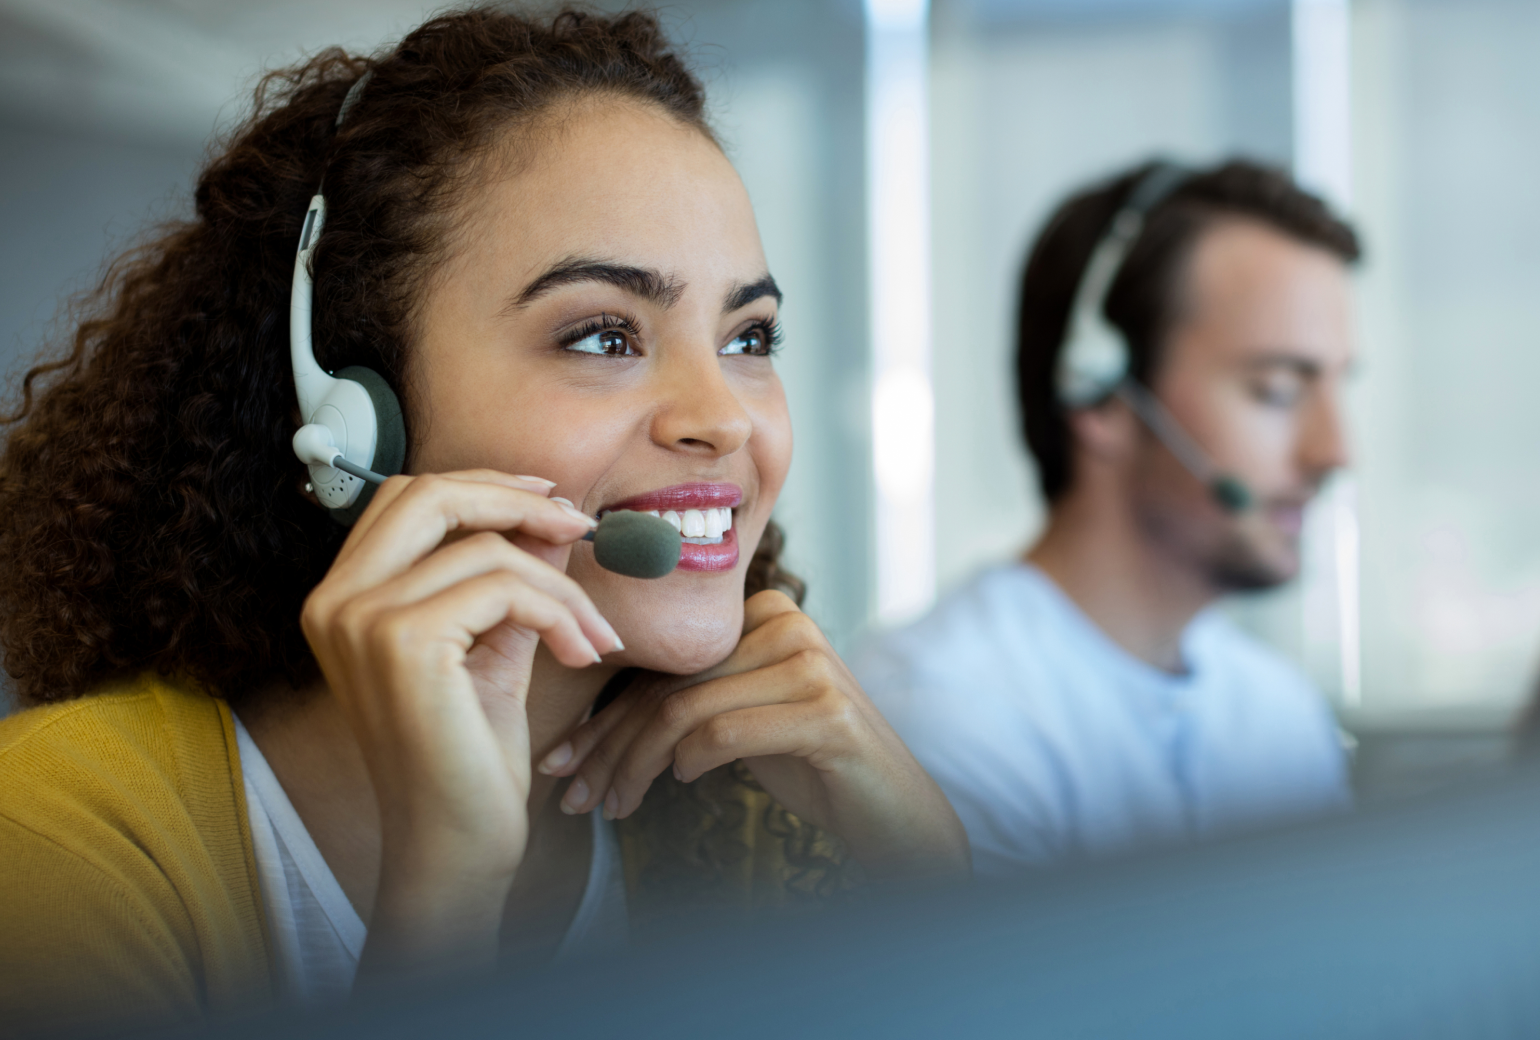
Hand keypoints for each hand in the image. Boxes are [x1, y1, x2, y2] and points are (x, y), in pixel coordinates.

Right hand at [300, 471, 623, 980]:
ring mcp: (361, 619)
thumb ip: (511, 579)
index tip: (550, 505)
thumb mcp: (493, 647)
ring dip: (561, 586)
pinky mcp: (402, 642)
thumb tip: (553, 518)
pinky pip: (506, 588)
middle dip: (516, 500)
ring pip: (487, 549)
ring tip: (595, 634)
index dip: (483, 487)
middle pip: (429, 493)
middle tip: (580, 528)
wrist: (455, 842)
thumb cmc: (469, 754)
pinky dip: (560, 613)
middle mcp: (335, 601)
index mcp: (342, 598)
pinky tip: (582, 654)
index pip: (408, 498)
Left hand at [539, 591, 969, 882]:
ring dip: (635, 766)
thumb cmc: (812, 764)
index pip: (665, 665)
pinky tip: (680, 784)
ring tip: (610, 807)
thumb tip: (598, 725)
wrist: (895, 810)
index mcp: (765, 613)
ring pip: (686, 710)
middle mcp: (789, 624)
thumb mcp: (745, 718)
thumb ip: (695, 699)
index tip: (562, 760)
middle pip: (669, 686)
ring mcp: (811, 664)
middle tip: (569, 793)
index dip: (604, 715)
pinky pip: (724, 732)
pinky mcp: (825, 710)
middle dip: (608, 746)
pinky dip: (690, 762)